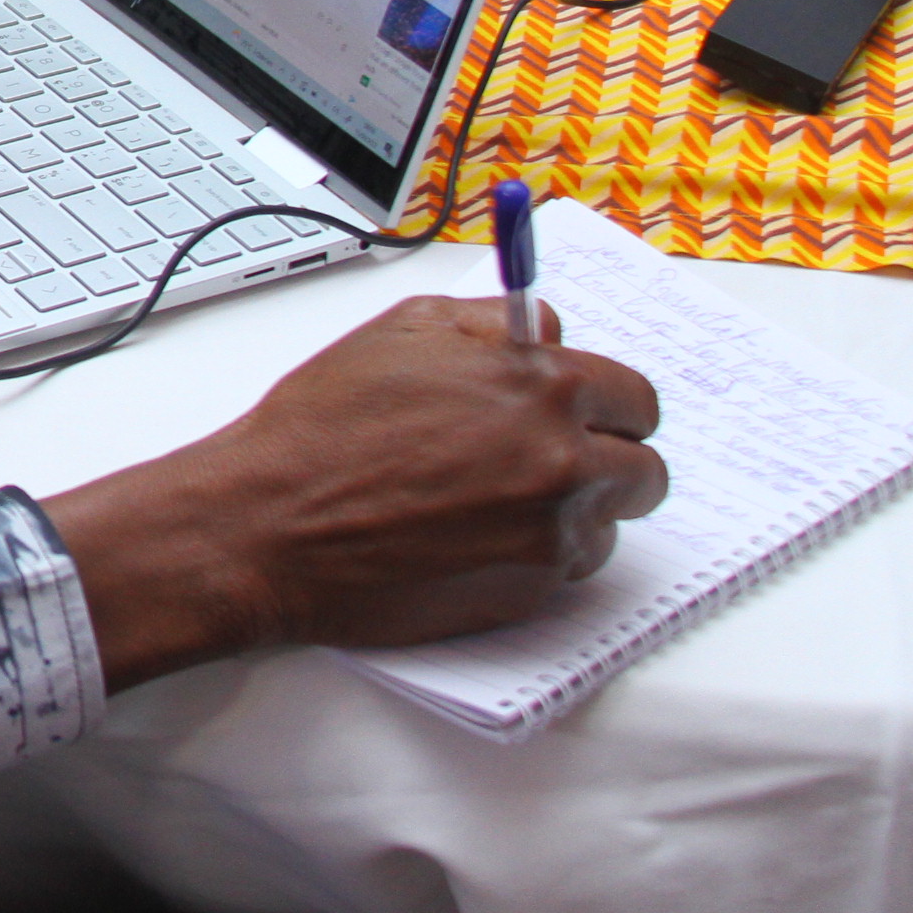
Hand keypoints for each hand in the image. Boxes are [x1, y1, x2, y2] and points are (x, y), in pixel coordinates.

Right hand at [43, 295, 666, 692]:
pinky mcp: (532, 591)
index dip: (605, 404)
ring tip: (497, 503)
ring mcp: (552, 531)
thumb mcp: (400, 331)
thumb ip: (493, 321)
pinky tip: (476, 539)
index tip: (584, 414)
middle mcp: (562, 458)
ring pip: (609, 521)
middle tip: (549, 462)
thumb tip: (543, 328)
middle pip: (643, 466)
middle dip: (606, 460)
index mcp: (540, 384)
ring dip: (574, 512)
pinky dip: (538, 555)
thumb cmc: (321, 427)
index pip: (633, 395)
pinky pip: (570, 569)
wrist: (268, 523)